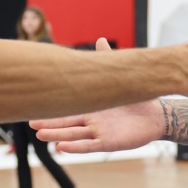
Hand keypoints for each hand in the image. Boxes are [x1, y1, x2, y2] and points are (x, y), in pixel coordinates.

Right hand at [32, 38, 163, 153]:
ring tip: (41, 136)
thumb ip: (108, 62)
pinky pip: (90, 146)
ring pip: (74, 135)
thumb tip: (101, 39)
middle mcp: (91, 121)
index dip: (52, 109)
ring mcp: (99, 133)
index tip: (35, 107)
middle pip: (66, 123)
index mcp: (91, 108)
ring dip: (58, 136)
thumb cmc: (136, 100)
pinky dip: (76, 147)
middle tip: (31, 122)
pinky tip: (62, 147)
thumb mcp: (119, 80)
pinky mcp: (109, 143)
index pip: (68, 108)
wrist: (156, 115)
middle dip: (49, 124)